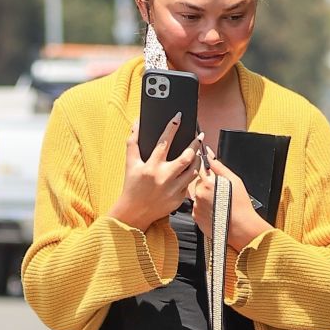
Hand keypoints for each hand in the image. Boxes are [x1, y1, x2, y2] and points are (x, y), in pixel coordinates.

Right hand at [108, 113, 200, 230]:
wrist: (134, 212)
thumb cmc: (132, 186)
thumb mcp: (130, 164)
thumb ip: (133, 142)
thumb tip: (137, 124)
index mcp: (152, 166)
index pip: (164, 142)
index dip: (172, 127)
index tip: (178, 117)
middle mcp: (164, 177)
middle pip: (187, 156)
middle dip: (195, 143)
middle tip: (199, 135)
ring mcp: (173, 189)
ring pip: (193, 170)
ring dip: (197, 159)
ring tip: (197, 152)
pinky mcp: (179, 199)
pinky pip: (189, 183)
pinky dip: (190, 175)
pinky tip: (189, 169)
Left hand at [192, 148, 271, 250]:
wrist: (241, 228)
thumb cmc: (240, 205)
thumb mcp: (233, 180)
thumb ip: (218, 166)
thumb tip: (209, 154)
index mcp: (207, 182)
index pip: (200, 167)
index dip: (204, 166)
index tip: (207, 167)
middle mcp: (199, 194)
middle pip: (199, 182)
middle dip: (207, 184)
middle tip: (220, 192)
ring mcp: (196, 206)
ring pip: (198, 195)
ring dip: (205, 197)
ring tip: (219, 203)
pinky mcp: (195, 217)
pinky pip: (197, 208)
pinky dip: (204, 208)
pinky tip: (215, 211)